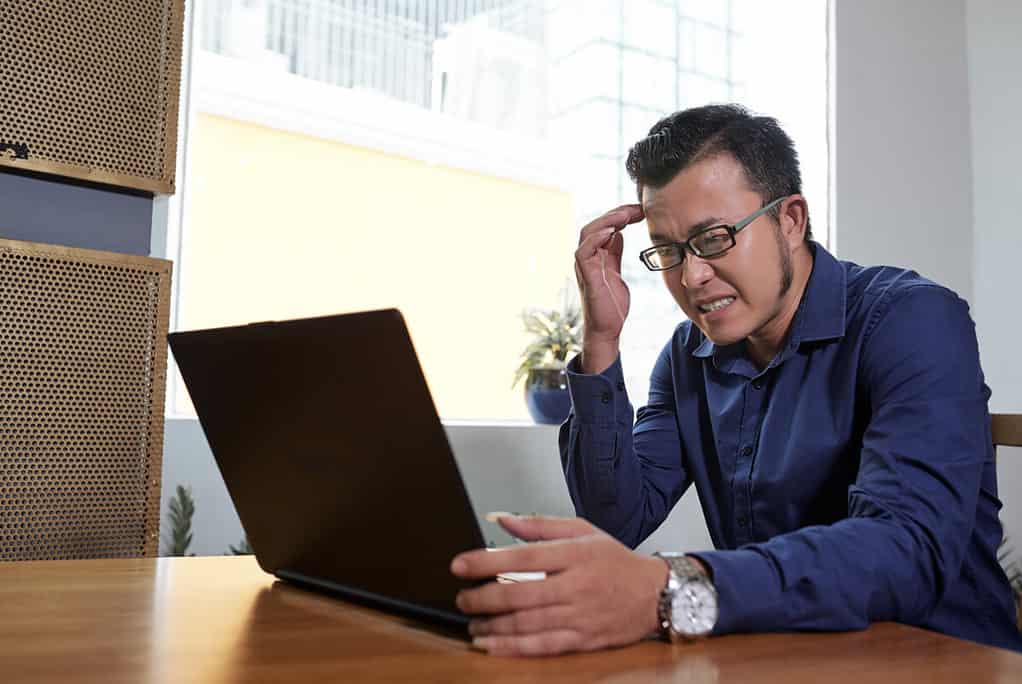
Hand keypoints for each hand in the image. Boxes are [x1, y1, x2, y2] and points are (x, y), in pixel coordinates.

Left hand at [450, 515, 667, 656]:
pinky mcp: (582, 640)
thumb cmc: (615, 560)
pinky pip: (542, 646)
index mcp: (573, 554)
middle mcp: (575, 585)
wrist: (654, 593)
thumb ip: (539, 525)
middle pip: (519, 593)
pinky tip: (492, 646)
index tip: (459, 565)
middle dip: (482, 598)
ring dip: (492, 625)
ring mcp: (579, 615)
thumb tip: (502, 519)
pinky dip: (512, 648)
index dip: (485, 561)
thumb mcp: (582, 531)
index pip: (521, 556)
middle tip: (462, 598)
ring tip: (472, 623)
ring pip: (526, 623)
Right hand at [574, 205, 644, 373]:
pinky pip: (584, 251)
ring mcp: (585, 266)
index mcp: (596, 255)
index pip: (605, 227)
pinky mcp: (586, 276)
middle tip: (637, 208)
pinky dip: (596, 239)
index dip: (621, 215)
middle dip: (616, 214)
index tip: (640, 210)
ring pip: (588, 233)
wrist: (607, 329)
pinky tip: (612, 231)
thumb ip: (614, 254)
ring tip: (625, 215)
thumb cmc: (612, 304)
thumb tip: (617, 234)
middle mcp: (588, 258)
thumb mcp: (616, 272)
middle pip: (595, 225)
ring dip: (607, 221)